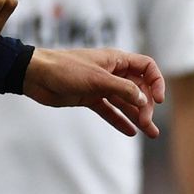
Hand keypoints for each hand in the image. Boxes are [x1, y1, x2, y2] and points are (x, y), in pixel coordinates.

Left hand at [22, 48, 165, 136]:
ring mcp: (100, 85)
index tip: (159, 100)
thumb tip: (144, 100)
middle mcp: (110, 72)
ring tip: (151, 133)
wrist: (35, 75)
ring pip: (125, 101)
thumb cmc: (64, 69)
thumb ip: (122, 89)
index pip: (146, 67)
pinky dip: (119, 119)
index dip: (156, 82)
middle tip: (148, 124)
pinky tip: (130, 131)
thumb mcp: (97, 78)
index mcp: (115, 60)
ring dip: (138, 116)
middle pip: (138, 88)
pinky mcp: (88, 97)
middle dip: (146, 106)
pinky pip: (109, 109)